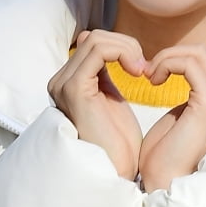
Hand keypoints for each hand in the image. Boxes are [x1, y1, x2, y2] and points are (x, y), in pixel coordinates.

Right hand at [48, 30, 145, 179]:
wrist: (116, 170)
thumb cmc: (118, 142)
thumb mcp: (111, 99)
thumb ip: (106, 74)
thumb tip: (114, 47)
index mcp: (68, 82)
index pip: (92, 42)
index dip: (120, 47)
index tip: (141, 68)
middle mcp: (60, 81)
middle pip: (94, 37)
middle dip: (126, 45)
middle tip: (145, 68)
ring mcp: (64, 84)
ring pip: (97, 39)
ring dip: (127, 48)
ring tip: (142, 70)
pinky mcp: (76, 89)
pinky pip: (99, 51)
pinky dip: (123, 53)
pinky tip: (138, 72)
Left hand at [139, 45, 205, 191]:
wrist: (163, 179)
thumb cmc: (168, 150)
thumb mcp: (186, 111)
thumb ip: (200, 87)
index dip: (177, 57)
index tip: (154, 74)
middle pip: (202, 52)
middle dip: (170, 55)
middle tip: (149, 73)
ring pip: (196, 54)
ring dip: (165, 59)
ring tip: (150, 77)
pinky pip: (189, 64)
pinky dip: (166, 64)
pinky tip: (153, 81)